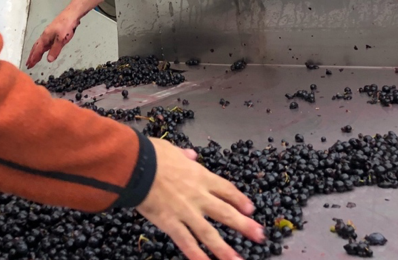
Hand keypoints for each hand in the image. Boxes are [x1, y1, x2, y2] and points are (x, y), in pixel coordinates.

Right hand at [25, 10, 80, 68]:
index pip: (37, 50)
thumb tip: (49, 60)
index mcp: (45, 37)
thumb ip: (55, 50)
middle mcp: (45, 36)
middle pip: (36, 47)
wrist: (71, 15)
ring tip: (33, 59)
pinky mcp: (53, 33)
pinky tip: (44, 50)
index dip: (33, 58)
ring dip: (36, 52)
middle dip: (32, 56)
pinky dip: (42, 48)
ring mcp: (49, 34)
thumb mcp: (61, 39)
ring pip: (40, 45)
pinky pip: (45, 43)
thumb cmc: (66, 25)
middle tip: (28, 64)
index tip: (29, 65)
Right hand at [137, 138, 264, 259]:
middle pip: (225, 212)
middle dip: (244, 225)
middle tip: (260, 235)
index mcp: (199, 175)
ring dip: (225, 249)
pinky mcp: (171, 223)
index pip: (225, 189)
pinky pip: (186, 242)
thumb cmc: (152, 154)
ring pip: (209, 233)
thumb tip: (191, 154)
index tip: (250, 208)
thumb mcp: (171, 149)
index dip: (239, 199)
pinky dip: (197, 256)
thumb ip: (184, 155)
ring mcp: (186, 212)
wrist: (137, 166)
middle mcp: (198, 195)